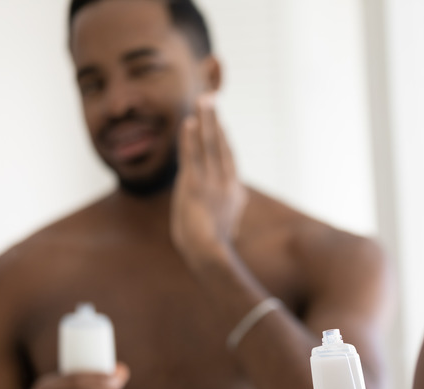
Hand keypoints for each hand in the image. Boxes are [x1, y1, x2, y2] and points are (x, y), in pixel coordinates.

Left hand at [171, 94, 246, 264]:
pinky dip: (190, 138)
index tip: (219, 122)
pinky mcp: (194, 186)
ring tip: (203, 100)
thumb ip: (229, 225)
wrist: (211, 256)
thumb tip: (233, 231)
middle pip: (221, 145)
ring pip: (209, 145)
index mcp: (235, 194)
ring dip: (206, 120)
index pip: (229, 160)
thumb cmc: (214, 252)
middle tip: (211, 98)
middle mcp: (226, 183)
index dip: (223, 138)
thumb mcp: (225, 234)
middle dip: (215, 120)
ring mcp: (211, 183)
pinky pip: (192, 156)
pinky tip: (188, 122)